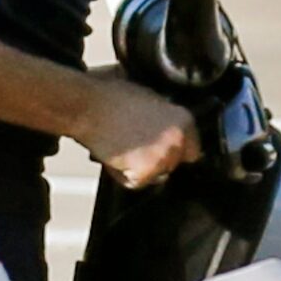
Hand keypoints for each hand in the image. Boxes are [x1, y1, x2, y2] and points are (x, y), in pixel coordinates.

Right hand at [80, 73, 198, 189]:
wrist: (88, 106)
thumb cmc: (111, 98)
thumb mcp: (151, 99)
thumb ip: (166, 118)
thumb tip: (170, 129)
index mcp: (184, 120)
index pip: (192, 149)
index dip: (174, 150)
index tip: (160, 148)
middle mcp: (178, 140)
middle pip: (174, 164)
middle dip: (158, 160)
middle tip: (135, 145)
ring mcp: (163, 157)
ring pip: (156, 175)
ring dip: (141, 168)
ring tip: (123, 147)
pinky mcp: (145, 171)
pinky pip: (136, 182)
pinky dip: (123, 175)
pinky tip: (115, 156)